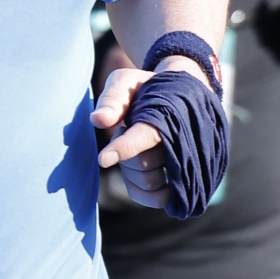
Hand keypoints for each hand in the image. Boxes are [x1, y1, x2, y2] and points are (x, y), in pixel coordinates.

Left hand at [94, 53, 226, 215]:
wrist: (177, 94)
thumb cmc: (145, 88)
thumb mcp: (126, 81)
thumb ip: (113, 98)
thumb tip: (97, 120)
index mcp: (164, 115)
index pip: (144, 136)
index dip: (123, 149)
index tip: (102, 159)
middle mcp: (178, 141)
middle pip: (144, 165)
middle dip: (127, 156)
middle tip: (127, 133)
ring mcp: (181, 160)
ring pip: (151, 183)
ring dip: (134, 173)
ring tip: (136, 150)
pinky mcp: (179, 176)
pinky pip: (157, 197)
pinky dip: (141, 193)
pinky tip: (135, 176)